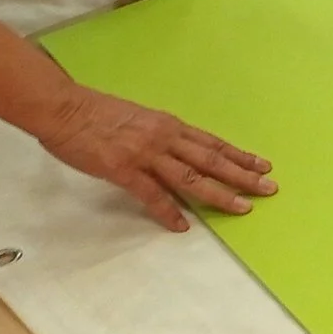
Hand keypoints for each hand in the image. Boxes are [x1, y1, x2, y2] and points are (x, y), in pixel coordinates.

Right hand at [35, 83, 274, 231]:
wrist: (63, 108)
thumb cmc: (96, 112)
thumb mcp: (139, 117)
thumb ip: (160, 134)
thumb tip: (179, 150)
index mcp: (169, 125)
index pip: (213, 143)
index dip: (240, 155)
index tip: (263, 165)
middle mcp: (164, 138)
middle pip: (212, 159)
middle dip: (243, 175)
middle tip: (269, 188)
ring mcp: (145, 154)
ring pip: (191, 177)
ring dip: (219, 194)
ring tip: (242, 207)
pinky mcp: (123, 169)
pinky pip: (152, 194)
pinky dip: (169, 211)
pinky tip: (182, 225)